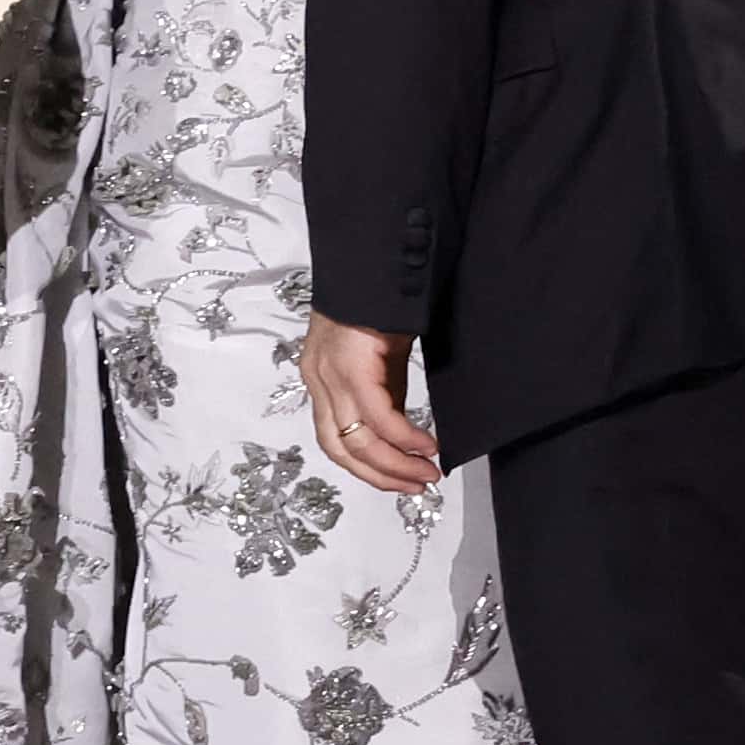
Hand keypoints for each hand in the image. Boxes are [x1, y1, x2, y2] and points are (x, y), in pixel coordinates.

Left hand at [300, 318, 442, 494]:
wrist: (380, 258)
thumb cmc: (383, 304)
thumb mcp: (384, 361)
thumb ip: (388, 396)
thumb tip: (403, 436)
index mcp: (321, 379)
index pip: (334, 440)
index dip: (368, 469)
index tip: (401, 483)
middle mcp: (317, 378)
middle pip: (340, 448)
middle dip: (381, 475)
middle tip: (417, 486)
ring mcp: (329, 372)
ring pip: (355, 438)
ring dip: (394, 464)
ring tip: (427, 472)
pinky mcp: (350, 363)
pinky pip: (375, 414)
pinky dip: (402, 436)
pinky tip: (425, 445)